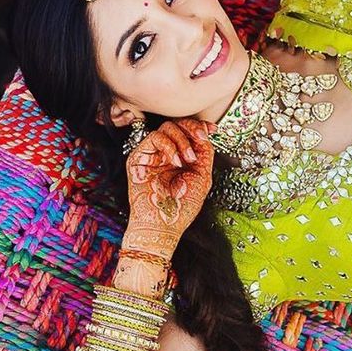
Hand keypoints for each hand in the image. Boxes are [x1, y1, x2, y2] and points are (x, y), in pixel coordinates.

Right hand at [124, 119, 214, 253]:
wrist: (164, 225)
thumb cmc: (181, 208)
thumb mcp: (202, 177)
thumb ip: (204, 153)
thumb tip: (206, 134)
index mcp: (180, 158)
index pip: (187, 133)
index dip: (199, 127)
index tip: (212, 129)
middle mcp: (165, 154)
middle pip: (176, 125)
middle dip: (192, 128)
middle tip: (201, 138)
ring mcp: (152, 155)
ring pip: (166, 128)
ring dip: (182, 140)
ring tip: (187, 160)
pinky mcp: (139, 158)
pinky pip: (154, 138)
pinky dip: (169, 146)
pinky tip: (176, 162)